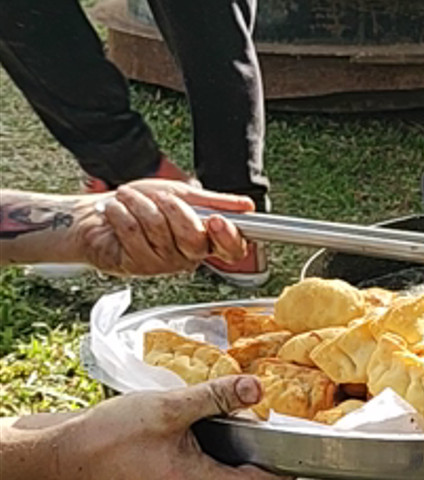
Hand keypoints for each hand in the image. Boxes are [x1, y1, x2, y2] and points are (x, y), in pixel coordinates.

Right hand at [70, 376, 284, 479]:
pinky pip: (205, 477)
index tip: (306, 453)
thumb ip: (215, 397)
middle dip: (264, 465)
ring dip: (240, 464)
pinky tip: (216, 438)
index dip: (285, 470)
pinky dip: (218, 462)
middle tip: (278, 438)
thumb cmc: (110, 436)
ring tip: (252, 435)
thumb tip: (256, 388)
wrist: (63, 456)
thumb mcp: (168, 408)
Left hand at [74, 179, 253, 275]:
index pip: (232, 249)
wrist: (98, 213)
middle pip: (194, 238)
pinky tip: (116, 211)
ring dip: (140, 204)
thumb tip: (246, 206)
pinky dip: (122, 213)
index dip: (228, 237)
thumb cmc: (141, 203)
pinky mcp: (136, 265)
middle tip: (159, 197)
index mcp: (205, 240)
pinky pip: (134, 233)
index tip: (218, 220)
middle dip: (173, 208)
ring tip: (130, 199)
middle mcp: (188, 256)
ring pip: (159, 230)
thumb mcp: (182, 194)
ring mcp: (162, 263)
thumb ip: (214, 202)